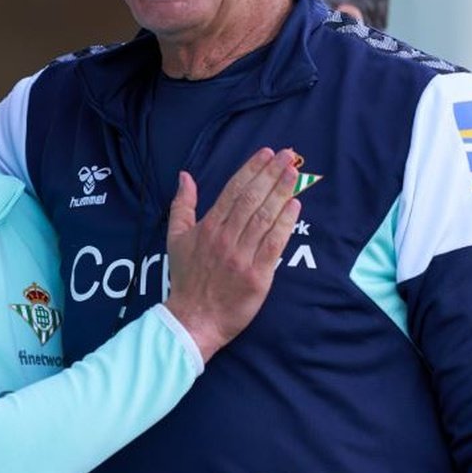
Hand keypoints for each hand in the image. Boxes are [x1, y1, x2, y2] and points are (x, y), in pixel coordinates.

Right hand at [164, 148, 299, 362]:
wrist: (193, 318)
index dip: (251, 169)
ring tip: (294, 174)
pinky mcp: (257, 276)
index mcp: (208, 227)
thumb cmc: (186, 277)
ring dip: (281, 193)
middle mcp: (225, 238)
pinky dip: (284, 224)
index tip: (265, 153)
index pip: (233, 190)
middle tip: (287, 155)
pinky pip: (273, 245)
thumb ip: (181, 205)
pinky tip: (295, 207)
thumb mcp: (176, 237)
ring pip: (264, 218)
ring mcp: (242, 257)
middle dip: (271, 174)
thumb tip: (184, 176)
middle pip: (252, 199)